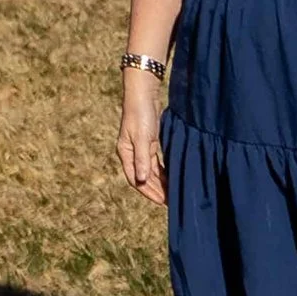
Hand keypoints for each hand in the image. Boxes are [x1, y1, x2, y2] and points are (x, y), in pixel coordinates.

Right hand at [116, 72, 165, 201]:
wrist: (143, 93)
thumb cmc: (140, 113)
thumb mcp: (142, 137)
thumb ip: (142, 159)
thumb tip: (142, 180)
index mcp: (125, 152)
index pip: (135, 179)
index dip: (148, 192)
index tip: (161, 202)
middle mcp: (131, 153)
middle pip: (143, 177)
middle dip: (155, 190)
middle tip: (170, 202)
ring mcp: (140, 148)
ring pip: (150, 171)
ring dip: (160, 183)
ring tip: (172, 194)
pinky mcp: (149, 142)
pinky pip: (155, 163)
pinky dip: (162, 172)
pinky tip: (171, 179)